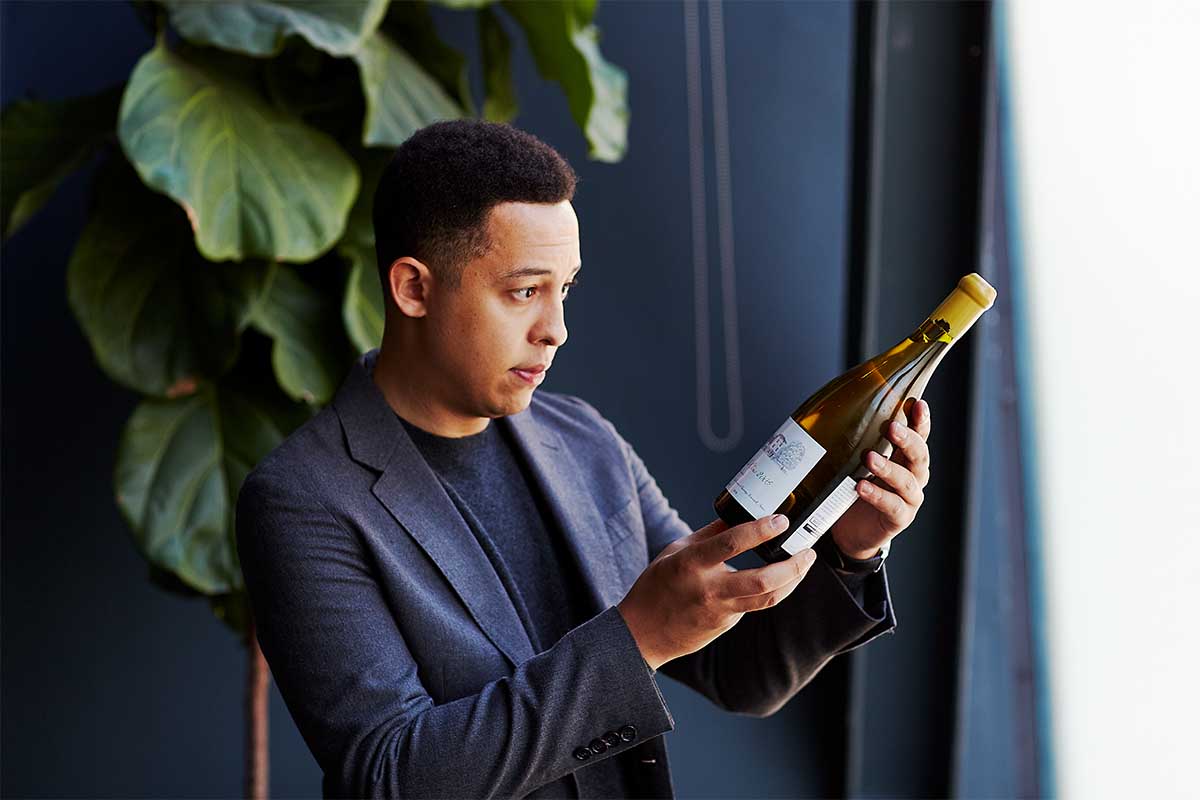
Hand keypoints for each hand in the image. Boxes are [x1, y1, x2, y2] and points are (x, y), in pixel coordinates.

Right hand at [617, 515, 818, 669]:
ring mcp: (720, 611)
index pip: (732, 543)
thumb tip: (741, 514)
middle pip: (763, 580)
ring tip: (804, 562)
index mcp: (691, 563)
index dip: (760, 530)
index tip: (781, 520)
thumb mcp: (676, 550)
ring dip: (792, 580)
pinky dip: (768, 589)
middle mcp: (709, 589)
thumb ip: (710, 535)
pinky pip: (753, 604)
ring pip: (768, 598)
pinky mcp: (727, 625)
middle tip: (808, 550)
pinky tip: (776, 578)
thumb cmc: (657, 586)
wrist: (644, 633)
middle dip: (793, 565)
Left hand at [829, 398, 932, 559]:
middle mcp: (913, 477)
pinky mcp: (899, 519)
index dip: (921, 421)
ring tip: (869, 458)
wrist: (851, 530)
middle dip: (908, 440)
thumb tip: (839, 411)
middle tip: (892, 427)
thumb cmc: (856, 489)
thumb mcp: (858, 463)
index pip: (919, 436)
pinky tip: (861, 487)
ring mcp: (909, 499)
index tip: (918, 404)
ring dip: (888, 468)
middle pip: (919, 456)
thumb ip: (860, 443)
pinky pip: (892, 506)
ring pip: (906, 481)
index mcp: (905, 458)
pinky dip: (877, 495)